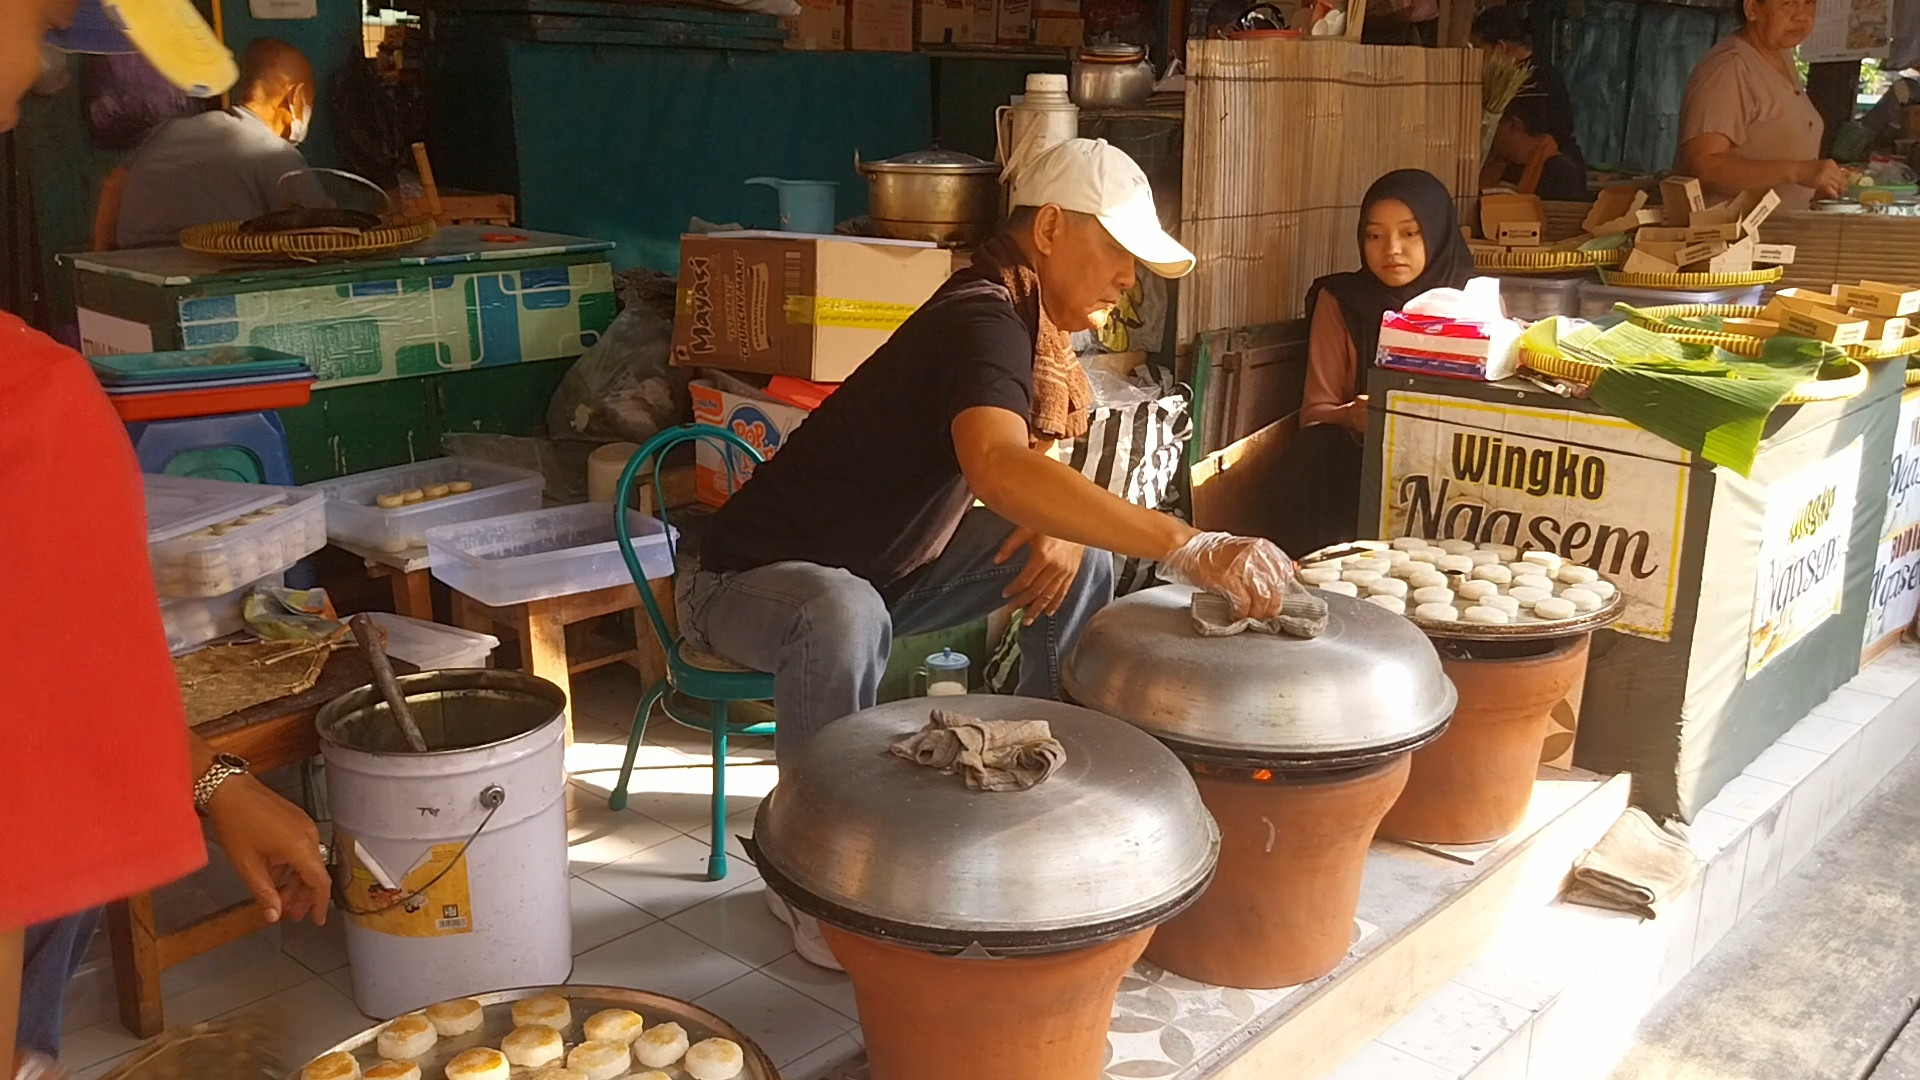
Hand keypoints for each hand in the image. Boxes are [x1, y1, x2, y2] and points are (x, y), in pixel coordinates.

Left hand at [204, 775, 329, 925]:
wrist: (230, 789)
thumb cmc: (236, 825)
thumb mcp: (247, 865)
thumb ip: (264, 892)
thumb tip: (274, 916)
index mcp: (300, 848)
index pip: (320, 882)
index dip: (320, 904)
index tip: (317, 920)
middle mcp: (309, 836)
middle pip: (315, 873)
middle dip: (303, 896)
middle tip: (291, 914)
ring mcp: (304, 825)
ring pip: (307, 861)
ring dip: (296, 881)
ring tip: (280, 898)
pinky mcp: (296, 819)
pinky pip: (301, 848)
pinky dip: (292, 865)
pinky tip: (276, 874)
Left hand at [995, 527, 1086, 624]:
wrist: (1077, 520)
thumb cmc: (1050, 522)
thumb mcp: (1027, 527)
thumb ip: (1011, 544)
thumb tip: (996, 560)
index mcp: (1042, 556)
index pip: (1024, 580)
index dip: (1013, 589)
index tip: (1004, 595)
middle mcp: (1054, 567)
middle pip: (1036, 591)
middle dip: (1022, 603)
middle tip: (1010, 611)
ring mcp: (1065, 572)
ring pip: (1049, 596)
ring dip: (1037, 610)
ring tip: (1027, 621)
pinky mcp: (1072, 573)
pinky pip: (1063, 592)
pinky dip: (1055, 604)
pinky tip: (1048, 612)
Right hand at [1161, 532, 1293, 619]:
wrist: (1187, 548)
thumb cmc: (1214, 552)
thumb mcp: (1245, 551)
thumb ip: (1266, 562)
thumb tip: (1292, 571)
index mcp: (1262, 547)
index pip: (1284, 573)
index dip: (1282, 591)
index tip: (1277, 601)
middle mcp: (1255, 555)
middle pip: (1276, 588)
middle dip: (1272, 606)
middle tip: (1266, 614)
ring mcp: (1241, 566)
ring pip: (1263, 597)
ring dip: (1258, 612)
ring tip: (1251, 616)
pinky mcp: (1227, 578)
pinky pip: (1243, 602)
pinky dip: (1242, 612)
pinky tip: (1236, 613)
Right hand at [1797, 159, 1846, 198]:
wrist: (1795, 170)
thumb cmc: (1804, 169)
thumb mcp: (1819, 166)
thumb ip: (1829, 170)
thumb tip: (1836, 177)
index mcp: (1830, 162)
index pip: (1841, 172)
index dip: (1843, 180)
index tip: (1843, 184)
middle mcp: (1830, 168)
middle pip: (1841, 179)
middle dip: (1842, 186)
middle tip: (1842, 191)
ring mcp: (1826, 175)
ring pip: (1837, 185)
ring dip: (1837, 191)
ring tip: (1837, 194)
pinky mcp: (1821, 183)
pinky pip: (1830, 190)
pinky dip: (1832, 194)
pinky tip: (1833, 196)